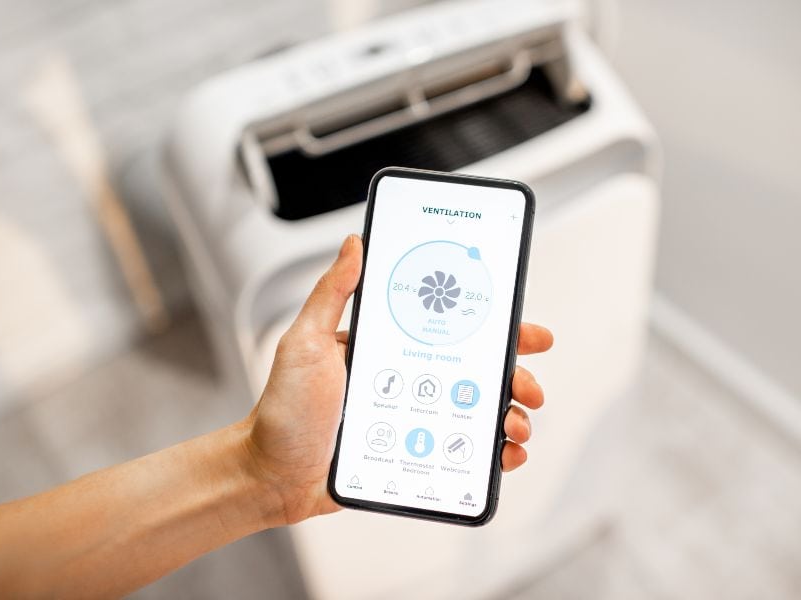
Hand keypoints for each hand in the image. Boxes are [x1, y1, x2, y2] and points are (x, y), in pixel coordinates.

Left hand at [244, 234, 552, 524]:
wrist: (270, 476)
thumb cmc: (283, 411)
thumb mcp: (305, 343)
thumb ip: (331, 295)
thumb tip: (354, 244)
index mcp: (390, 349)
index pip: (450, 330)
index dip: (493, 326)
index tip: (524, 327)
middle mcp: (408, 381)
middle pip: (477, 373)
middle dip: (515, 374)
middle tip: (529, 384)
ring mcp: (414, 420)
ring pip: (477, 413)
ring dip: (511, 416)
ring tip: (517, 425)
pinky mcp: (414, 455)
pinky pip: (462, 454)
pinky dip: (492, 456)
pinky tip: (504, 456)